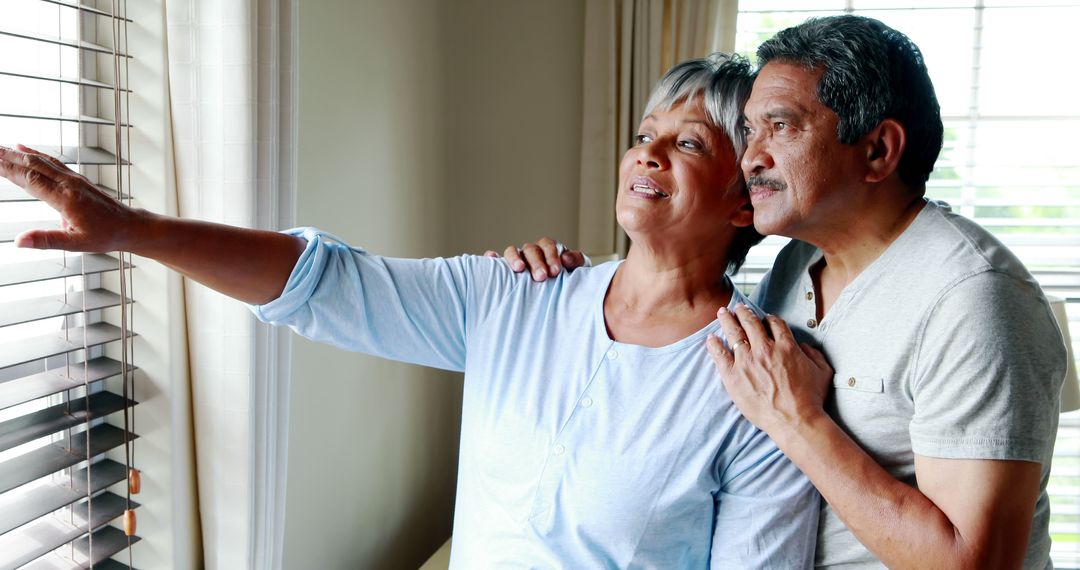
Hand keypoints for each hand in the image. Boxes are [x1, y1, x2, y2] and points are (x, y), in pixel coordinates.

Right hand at [0, 144, 141, 251]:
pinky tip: (23, 148)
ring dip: (17, 153)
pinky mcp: (77, 179)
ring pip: (41, 161)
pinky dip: (35, 154)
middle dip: (6, 156)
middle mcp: (69, 184)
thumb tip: (18, 241)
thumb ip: (46, 240)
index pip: (30, 180)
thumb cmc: (106, 236)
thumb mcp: (76, 244)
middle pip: (32, 165)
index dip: (7, 169)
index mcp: (66, 199)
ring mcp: (73, 179)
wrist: (130, 226)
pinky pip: (52, 162)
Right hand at [482, 236, 585, 281]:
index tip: (555, 271)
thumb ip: (576, 261)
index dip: (551, 256)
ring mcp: (518, 259)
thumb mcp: (576, 270)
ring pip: (512, 251)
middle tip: (541, 277)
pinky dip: (492, 258)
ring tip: (519, 269)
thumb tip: (566, 259)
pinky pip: (496, 260)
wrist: (559, 291)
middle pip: (530, 250)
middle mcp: (532, 252)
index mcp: (548, 248)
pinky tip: (491, 258)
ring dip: (515, 258)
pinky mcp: (505, 269)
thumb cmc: (567, 279)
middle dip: (536, 262)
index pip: (548, 246)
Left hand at [706, 304, 832, 436]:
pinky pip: (720, 355)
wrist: (794, 420)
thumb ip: (814, 354)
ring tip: (722, 313)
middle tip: (738, 306)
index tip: (763, 317)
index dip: (768, 318)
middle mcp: (765, 349)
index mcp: (786, 346)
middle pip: (751, 322)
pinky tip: (711, 338)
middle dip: (743, 312)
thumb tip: (803, 346)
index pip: (774, 323)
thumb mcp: (823, 371)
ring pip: (734, 333)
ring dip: (727, 320)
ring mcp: (747, 362)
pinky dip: (714, 345)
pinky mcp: (733, 376)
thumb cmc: (811, 399)